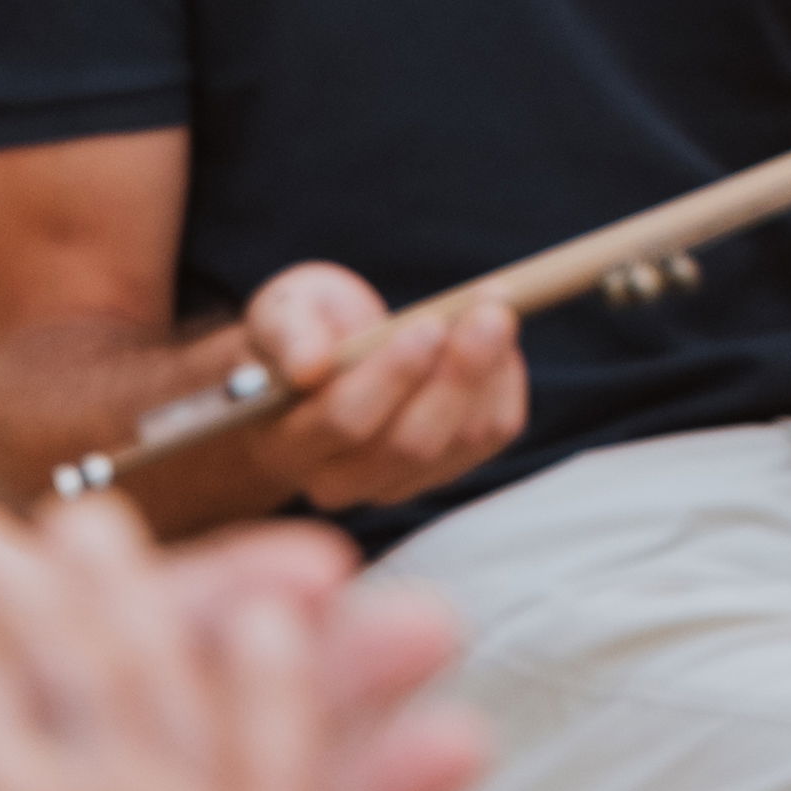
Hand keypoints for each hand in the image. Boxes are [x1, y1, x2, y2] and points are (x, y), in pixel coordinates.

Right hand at [224, 261, 530, 514]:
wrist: (330, 355)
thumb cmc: (305, 330)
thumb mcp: (284, 312)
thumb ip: (289, 334)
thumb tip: (308, 366)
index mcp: (288, 440)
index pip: (344, 421)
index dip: (393, 374)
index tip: (429, 324)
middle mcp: (340, 478)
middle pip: (411, 444)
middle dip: (458, 374)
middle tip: (489, 312)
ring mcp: (396, 481)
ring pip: (461, 440)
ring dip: (490, 370)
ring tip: (494, 310)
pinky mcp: (446, 468)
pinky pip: (494, 432)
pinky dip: (506, 381)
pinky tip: (498, 342)